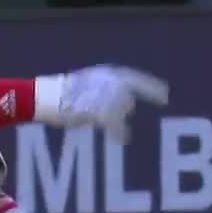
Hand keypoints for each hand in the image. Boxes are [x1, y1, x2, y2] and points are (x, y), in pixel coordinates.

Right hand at [34, 65, 169, 144]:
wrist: (46, 97)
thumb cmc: (65, 93)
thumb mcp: (90, 85)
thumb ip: (109, 91)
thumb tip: (127, 103)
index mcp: (107, 73)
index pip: (136, 79)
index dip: (152, 87)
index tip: (165, 95)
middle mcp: (108, 82)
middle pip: (128, 101)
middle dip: (125, 109)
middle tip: (124, 115)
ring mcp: (104, 96)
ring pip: (122, 112)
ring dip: (117, 120)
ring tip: (107, 124)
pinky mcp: (98, 110)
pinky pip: (115, 125)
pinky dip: (120, 133)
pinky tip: (123, 138)